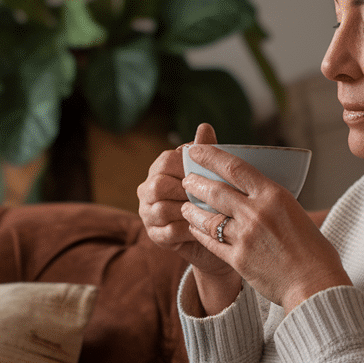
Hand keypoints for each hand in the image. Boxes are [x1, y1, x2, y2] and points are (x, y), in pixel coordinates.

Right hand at [137, 124, 241, 313]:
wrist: (216, 236)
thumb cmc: (212, 198)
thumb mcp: (212, 174)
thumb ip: (205, 151)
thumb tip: (204, 126)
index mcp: (160, 169)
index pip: (166, 161)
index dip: (188, 167)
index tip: (209, 175)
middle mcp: (147, 190)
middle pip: (158, 185)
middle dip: (185, 192)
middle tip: (210, 198)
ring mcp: (148, 214)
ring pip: (161, 209)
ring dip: (188, 212)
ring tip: (209, 213)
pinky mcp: (155, 236)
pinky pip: (169, 232)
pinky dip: (189, 229)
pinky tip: (205, 229)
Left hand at [180, 134, 349, 312]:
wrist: (315, 284)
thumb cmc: (312, 249)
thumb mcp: (295, 212)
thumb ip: (271, 201)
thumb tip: (252, 192)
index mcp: (274, 195)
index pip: (234, 167)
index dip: (211, 156)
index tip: (196, 149)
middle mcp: (256, 212)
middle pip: (215, 190)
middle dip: (195, 182)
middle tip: (187, 179)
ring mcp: (245, 236)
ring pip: (207, 218)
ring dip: (192, 210)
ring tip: (185, 206)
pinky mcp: (237, 259)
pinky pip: (210, 241)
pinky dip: (199, 233)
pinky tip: (194, 229)